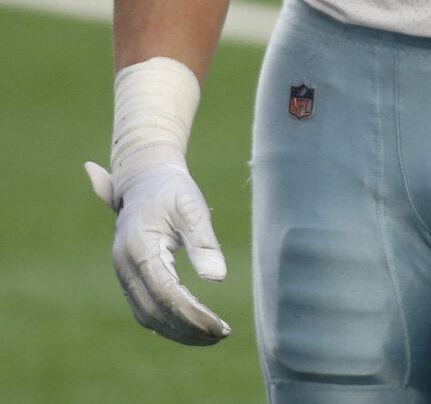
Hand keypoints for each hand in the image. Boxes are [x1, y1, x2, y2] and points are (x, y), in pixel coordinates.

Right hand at [85, 157, 230, 344]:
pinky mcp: (130, 279)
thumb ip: (203, 241)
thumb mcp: (192, 206)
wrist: (144, 179)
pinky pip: (146, 310)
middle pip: (155, 312)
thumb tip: (217, 278)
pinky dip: (169, 323)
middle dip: (188, 329)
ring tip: (214, 335)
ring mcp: (124, 275)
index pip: (167, 294)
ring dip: (179, 331)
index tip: (220, 326)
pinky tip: (195, 326)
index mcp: (139, 249)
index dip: (193, 314)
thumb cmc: (172, 190)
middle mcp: (126, 267)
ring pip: (148, 317)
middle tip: (222, 334)